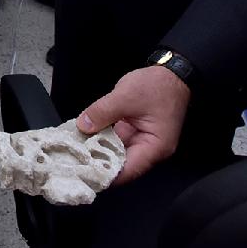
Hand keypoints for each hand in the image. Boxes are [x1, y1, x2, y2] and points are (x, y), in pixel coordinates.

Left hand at [78, 66, 191, 184]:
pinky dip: (103, 140)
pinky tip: (85, 138)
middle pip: (122, 165)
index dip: (106, 175)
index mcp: (155, 147)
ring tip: (75, 153)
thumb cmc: (157, 85)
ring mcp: (143, 141)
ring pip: (117, 153)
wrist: (172, 72)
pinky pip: (117, 141)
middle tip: (74, 164)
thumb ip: (102, 112)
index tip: (84, 174)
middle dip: (98, 164)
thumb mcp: (125, 96)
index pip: (128, 171)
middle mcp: (150, 150)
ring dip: (99, 151)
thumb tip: (82, 126)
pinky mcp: (135, 133)